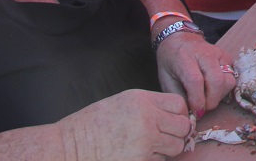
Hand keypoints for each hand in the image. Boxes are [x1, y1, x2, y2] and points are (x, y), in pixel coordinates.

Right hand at [60, 88, 191, 160]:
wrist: (71, 147)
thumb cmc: (95, 123)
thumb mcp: (124, 101)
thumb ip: (152, 105)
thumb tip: (175, 115)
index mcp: (143, 101)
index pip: (180, 105)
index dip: (180, 112)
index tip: (172, 118)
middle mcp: (148, 120)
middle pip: (183, 126)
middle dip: (178, 131)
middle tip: (166, 134)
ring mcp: (145, 143)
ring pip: (175, 146)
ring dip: (167, 147)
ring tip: (150, 145)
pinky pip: (159, 160)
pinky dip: (153, 158)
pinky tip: (138, 154)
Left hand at [155, 33, 235, 118]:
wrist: (180, 40)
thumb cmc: (170, 62)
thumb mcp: (165, 79)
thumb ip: (178, 96)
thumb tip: (191, 115)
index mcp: (184, 57)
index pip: (195, 80)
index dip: (197, 100)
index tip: (196, 112)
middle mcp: (205, 53)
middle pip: (217, 80)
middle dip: (211, 101)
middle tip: (202, 108)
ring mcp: (219, 54)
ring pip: (228, 80)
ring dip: (219, 95)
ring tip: (207, 98)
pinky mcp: (228, 57)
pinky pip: (232, 77)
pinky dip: (224, 89)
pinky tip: (212, 90)